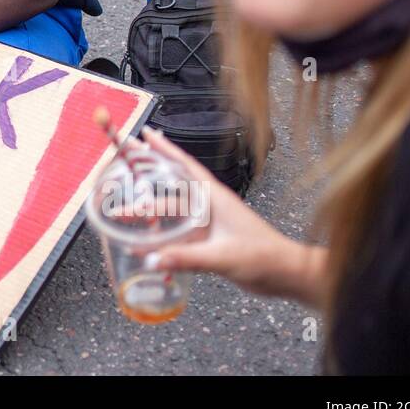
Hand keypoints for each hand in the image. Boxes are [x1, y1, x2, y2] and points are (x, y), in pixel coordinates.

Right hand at [138, 127, 327, 305]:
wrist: (286, 273)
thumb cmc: (265, 257)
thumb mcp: (223, 256)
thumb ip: (187, 258)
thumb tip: (153, 259)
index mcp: (215, 198)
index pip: (185, 166)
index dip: (164, 149)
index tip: (146, 134)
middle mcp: (210, 206)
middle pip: (172, 187)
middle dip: (146, 179)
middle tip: (123, 168)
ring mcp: (210, 223)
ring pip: (172, 213)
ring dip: (149, 214)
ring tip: (123, 215)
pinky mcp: (210, 240)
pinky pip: (179, 233)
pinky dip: (162, 237)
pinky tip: (148, 247)